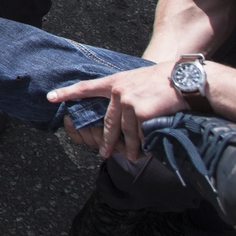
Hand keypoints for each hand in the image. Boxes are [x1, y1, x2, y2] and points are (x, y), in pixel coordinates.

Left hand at [47, 63, 187, 160]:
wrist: (185, 79)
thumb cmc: (166, 79)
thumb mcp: (139, 80)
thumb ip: (127, 90)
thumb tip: (121, 106)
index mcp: (115, 82)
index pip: (86, 88)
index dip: (67, 93)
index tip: (50, 97)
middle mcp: (118, 92)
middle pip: (108, 124)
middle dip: (107, 142)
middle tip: (104, 154)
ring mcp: (128, 102)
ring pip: (126, 134)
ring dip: (131, 148)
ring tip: (134, 156)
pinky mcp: (140, 112)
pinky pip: (141, 136)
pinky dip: (147, 143)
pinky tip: (153, 145)